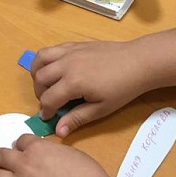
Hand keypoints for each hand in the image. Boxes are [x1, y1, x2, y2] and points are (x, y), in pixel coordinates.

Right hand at [31, 41, 149, 136]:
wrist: (138, 62)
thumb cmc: (122, 88)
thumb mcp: (101, 108)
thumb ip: (77, 118)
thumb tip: (58, 132)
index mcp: (73, 82)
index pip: (48, 99)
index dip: (46, 111)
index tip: (48, 117)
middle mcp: (66, 64)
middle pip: (40, 78)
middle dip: (40, 93)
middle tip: (49, 102)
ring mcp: (69, 52)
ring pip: (40, 59)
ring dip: (37, 73)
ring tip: (45, 84)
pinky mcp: (74, 44)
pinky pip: (51, 49)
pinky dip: (46, 59)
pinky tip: (55, 69)